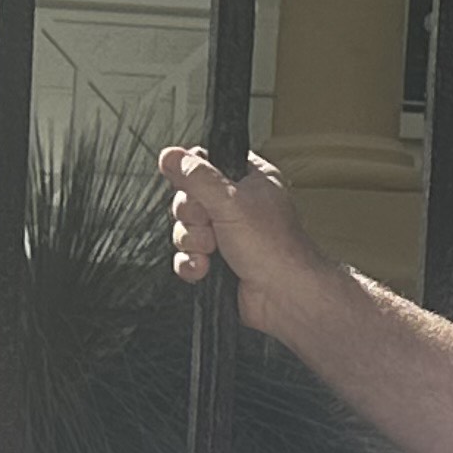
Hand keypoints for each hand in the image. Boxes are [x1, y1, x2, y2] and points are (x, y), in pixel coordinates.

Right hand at [160, 145, 336, 334]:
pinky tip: (204, 268)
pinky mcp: (217, 262)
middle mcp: (237, 206)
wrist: (283, 296)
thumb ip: (196, 177)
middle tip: (211, 224)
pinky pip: (186, 256)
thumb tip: (170, 155)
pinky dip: (191, 264)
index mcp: (248, 180)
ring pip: (185, 230)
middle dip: (193, 217)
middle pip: (189, 199)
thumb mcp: (229, 201)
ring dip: (193, 243)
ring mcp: (226, 235)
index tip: (194, 189)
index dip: (193, 177)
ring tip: (213, 250)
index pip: (206, 163)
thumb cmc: (273, 248)